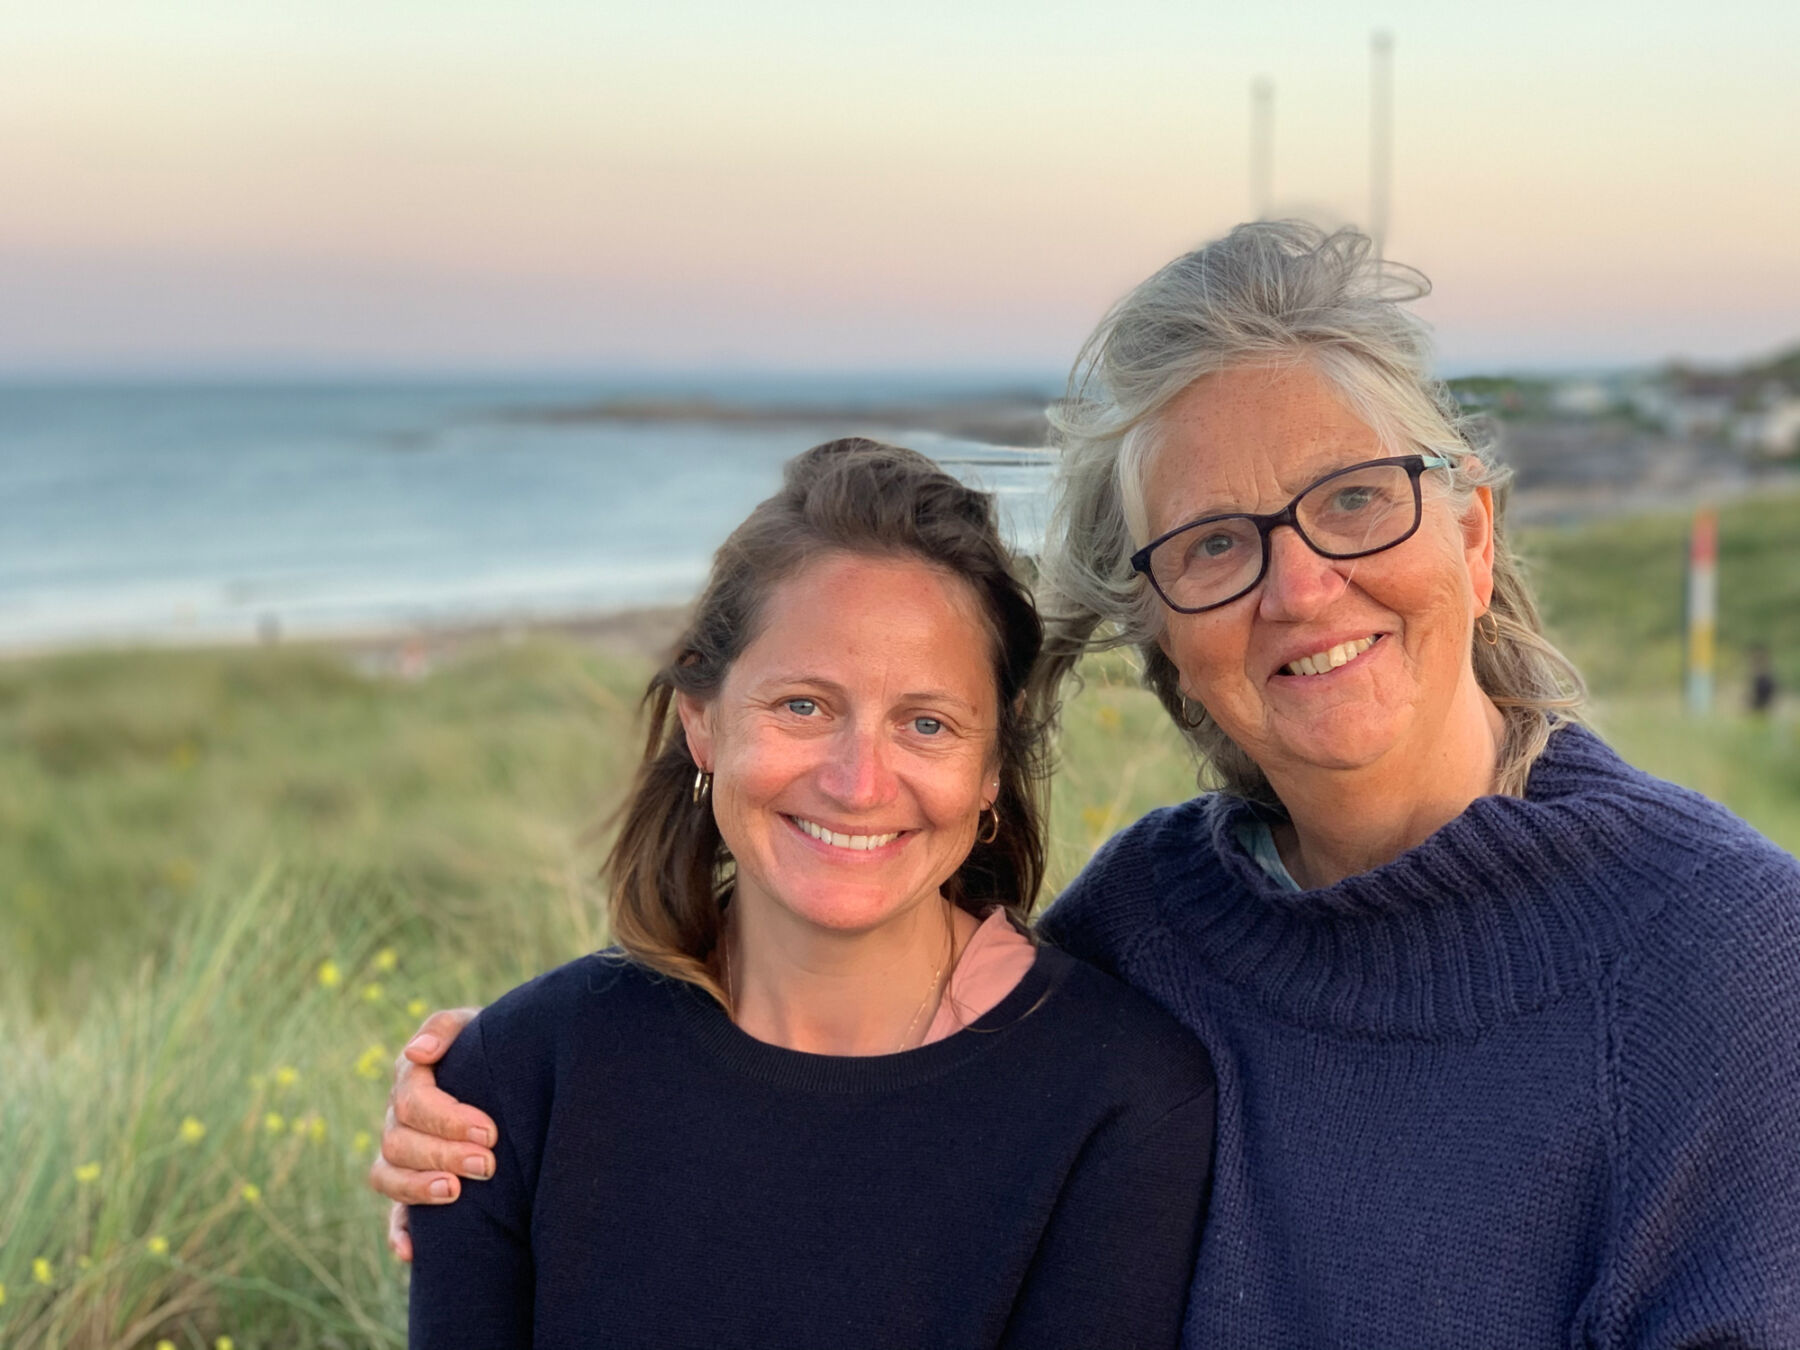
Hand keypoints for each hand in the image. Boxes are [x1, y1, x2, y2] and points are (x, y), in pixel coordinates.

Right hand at [367, 1007, 496, 1261]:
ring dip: (418, 1188)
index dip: (447, 1119)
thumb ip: (444, 1029)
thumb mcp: (474, 1025)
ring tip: (456, 1192)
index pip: (412, 1101)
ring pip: (387, 1176)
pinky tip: (411, 1252)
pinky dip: (399, 1235)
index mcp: (411, 1079)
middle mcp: (398, 1119)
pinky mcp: (411, 1188)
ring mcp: (401, 1155)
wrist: (511, 1071)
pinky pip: (393, 1216)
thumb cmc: (493, 1046)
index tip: (489, 1131)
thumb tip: (417, 1053)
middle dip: (443, 1154)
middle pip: (399, 1142)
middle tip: (487, 1164)